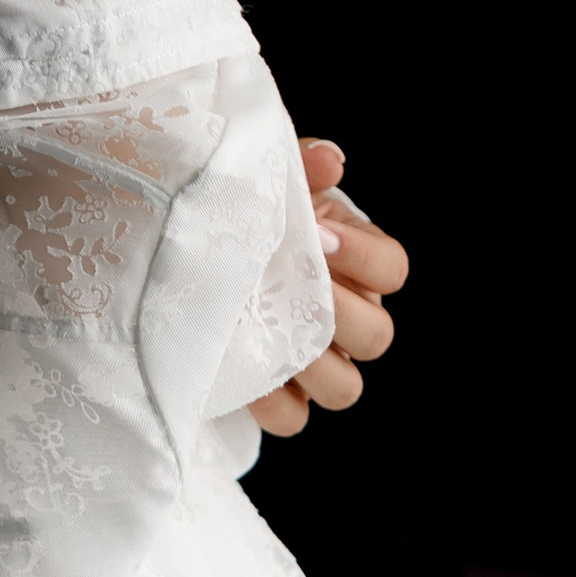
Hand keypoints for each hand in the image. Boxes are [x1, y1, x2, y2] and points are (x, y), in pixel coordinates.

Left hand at [249, 139, 408, 437]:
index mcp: (353, 261)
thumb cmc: (242, 212)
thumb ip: (299, 165)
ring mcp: (315, 363)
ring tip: (266, 327)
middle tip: (290, 286)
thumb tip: (329, 158)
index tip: (318, 235)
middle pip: (377, 336)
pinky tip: (237, 361)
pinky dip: (269, 398)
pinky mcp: (277, 396)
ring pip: (345, 388)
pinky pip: (293, 418)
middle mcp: (345, 317)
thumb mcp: (268, 181)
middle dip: (338, 313)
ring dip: (310, 362)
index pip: (392, 268)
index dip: (363, 256)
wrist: (183, 250)